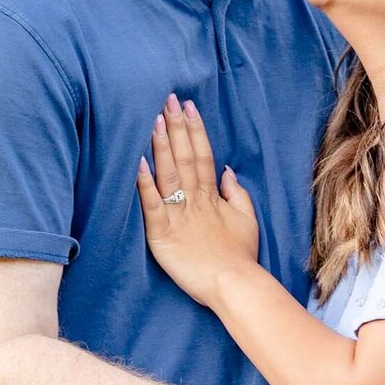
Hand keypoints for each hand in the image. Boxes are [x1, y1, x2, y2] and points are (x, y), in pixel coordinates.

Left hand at [137, 94, 259, 305]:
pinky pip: (152, 205)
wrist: (235, 285)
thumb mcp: (246, 220)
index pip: (203, 155)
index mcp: (212, 197)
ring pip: (168, 174)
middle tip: (167, 100)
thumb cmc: (240, 257)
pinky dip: (144, 184)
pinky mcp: (163, 234)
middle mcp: (195, 201)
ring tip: (154, 120)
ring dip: (161, 146)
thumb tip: (227, 171)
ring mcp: (178, 216)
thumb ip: (236, 194)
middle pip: (184, 157)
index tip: (188, 107)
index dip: (195, 130)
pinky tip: (137, 163)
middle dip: (176, 127)